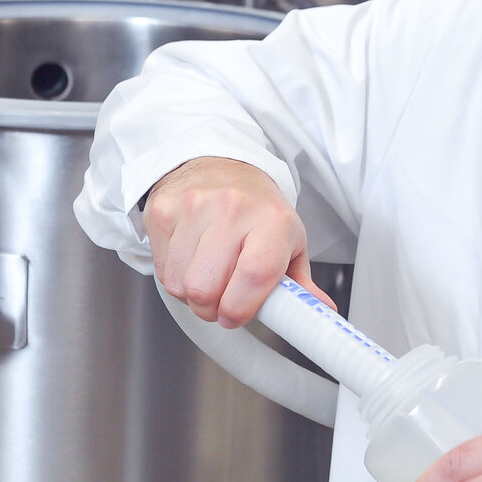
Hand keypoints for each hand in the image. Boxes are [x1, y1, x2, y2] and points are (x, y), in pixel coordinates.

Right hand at [144, 157, 335, 327]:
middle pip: (206, 289)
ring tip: (208, 274)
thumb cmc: (257, 209)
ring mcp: (194, 207)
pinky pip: (162, 269)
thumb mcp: (289, 240)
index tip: (237, 316)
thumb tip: (319, 309)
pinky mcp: (164, 211)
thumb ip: (301, 283)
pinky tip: (191, 259)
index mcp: (272, 220)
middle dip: (212, 308)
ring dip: (192, 293)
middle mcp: (233, 208)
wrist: (220, 165)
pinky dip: (175, 275)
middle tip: (222, 299)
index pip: (255, 275)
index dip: (241, 308)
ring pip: (180, 284)